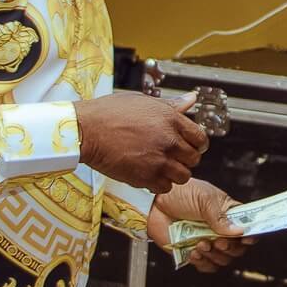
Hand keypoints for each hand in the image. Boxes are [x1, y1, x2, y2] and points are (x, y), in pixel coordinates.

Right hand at [76, 91, 209, 193]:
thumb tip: (191, 99)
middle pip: (194, 158)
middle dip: (186, 158)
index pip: (200, 137)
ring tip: (161, 166)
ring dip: (175, 173)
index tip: (191, 145)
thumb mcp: (143, 101)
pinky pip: (165, 187)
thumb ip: (171, 104)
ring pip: (183, 176)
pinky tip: (150, 174)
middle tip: (173, 156)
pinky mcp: (145, 177)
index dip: (197, 143)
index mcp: (170, 119)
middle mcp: (168, 140)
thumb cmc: (109, 113)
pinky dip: (160, 184)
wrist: (85, 131)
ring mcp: (158, 161)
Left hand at [146, 178, 250, 272]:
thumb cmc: (180, 194)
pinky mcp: (193, 253)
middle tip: (219, 241)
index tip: (247, 238)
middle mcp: (220, 230)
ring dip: (215, 255)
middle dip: (230, 248)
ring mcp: (207, 242)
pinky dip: (203, 263)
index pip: (247, 228)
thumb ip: (221, 217)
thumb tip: (239, 231)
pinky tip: (194, 252)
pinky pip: (206, 266)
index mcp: (228, 214)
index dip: (250, 235)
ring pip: (223, 260)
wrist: (154, 204)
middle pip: (237, 249)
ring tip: (202, 243)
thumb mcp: (204, 199)